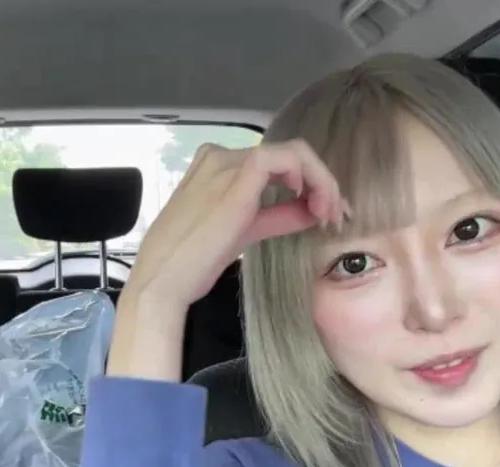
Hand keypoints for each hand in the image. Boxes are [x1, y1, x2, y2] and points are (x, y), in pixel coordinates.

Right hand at [105, 141, 347, 380]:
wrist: (163, 279)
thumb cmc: (192, 262)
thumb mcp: (242, 232)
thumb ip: (276, 216)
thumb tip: (313, 210)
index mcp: (216, 166)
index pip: (276, 163)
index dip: (311, 183)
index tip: (326, 214)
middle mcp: (220, 157)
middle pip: (290, 155)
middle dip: (323, 183)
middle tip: (336, 216)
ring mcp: (226, 164)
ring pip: (295, 153)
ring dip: (323, 182)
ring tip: (330, 214)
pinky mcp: (237, 178)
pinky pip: (289, 159)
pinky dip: (313, 178)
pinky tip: (316, 205)